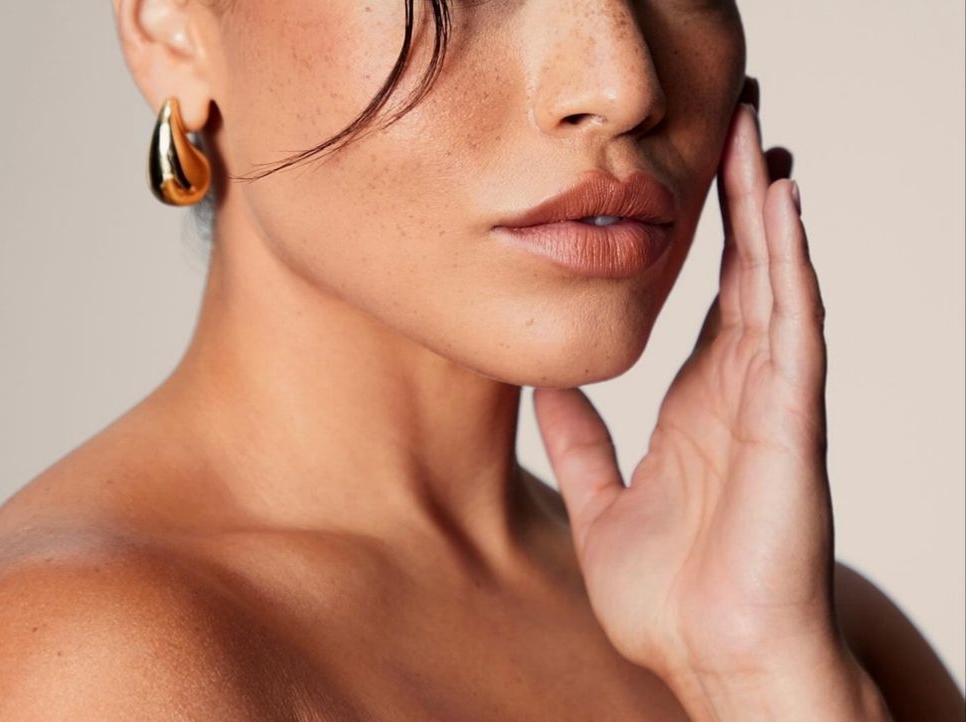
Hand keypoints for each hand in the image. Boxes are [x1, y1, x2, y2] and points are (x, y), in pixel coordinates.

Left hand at [534, 99, 843, 686]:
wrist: (714, 663)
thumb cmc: (672, 599)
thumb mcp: (602, 505)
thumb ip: (579, 445)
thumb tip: (547, 392)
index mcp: (697, 410)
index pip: (708, 303)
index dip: (706, 240)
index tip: (690, 182)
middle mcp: (739, 394)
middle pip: (747, 274)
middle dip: (741, 199)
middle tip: (736, 122)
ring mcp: (771, 404)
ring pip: (774, 284)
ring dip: (768, 211)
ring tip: (758, 136)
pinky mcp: (791, 423)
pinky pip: (794, 328)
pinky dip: (789, 264)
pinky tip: (781, 207)